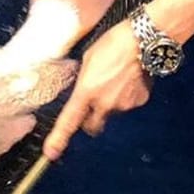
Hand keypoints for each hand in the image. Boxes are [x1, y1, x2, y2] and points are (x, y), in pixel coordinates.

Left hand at [43, 18, 150, 159]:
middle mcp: (104, 103)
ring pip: (112, 113)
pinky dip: (126, 96)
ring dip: (110, 103)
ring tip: (115, 79)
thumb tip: (84, 89)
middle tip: (92, 104)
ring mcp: (123, 105)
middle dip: (90, 120)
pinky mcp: (139, 101)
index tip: (51, 153)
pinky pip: (128, 104)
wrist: (142, 40)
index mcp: (86, 91)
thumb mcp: (88, 60)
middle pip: (93, 126)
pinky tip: (129, 79)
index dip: (59, 139)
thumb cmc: (112, 43)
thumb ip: (84, 81)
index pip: (69, 121)